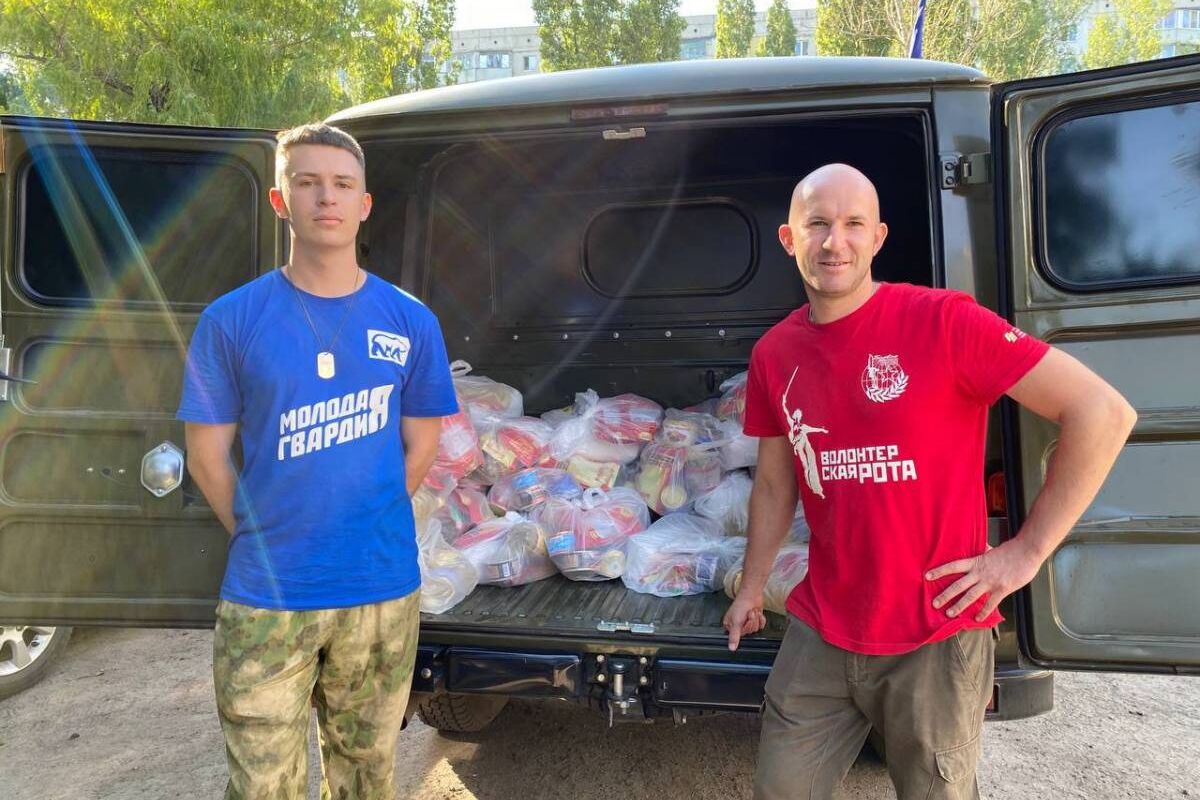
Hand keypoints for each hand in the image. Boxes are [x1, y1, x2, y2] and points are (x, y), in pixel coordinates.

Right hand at [723, 594, 766, 651]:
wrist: (752, 595)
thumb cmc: (741, 604)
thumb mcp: (736, 622)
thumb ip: (734, 636)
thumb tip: (731, 648)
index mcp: (730, 626)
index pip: (739, 636)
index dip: (744, 628)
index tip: (743, 622)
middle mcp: (738, 625)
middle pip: (748, 632)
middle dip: (751, 622)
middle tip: (748, 615)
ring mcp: (747, 622)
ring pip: (755, 629)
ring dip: (756, 619)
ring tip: (752, 612)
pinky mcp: (755, 620)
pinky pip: (761, 625)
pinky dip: (761, 619)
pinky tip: (757, 613)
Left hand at [926, 539, 1043, 621]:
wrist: (1027, 552)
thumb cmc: (1011, 550)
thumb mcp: (992, 549)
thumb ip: (984, 551)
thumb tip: (981, 546)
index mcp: (976, 562)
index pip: (953, 566)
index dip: (940, 571)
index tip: (927, 576)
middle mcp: (980, 573)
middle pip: (958, 585)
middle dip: (945, 595)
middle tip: (934, 604)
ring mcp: (990, 582)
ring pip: (971, 596)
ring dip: (959, 606)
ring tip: (949, 614)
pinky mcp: (1002, 589)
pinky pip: (990, 603)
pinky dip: (983, 611)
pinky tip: (977, 618)